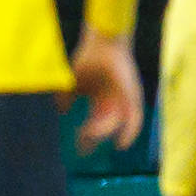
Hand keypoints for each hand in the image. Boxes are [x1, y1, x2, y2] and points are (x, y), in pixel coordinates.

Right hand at [68, 31, 143, 150]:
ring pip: (117, 124)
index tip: (77, 148)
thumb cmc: (88, 59)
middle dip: (93, 140)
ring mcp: (124, 99)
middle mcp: (113, 102)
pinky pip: (135, 119)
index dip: (86, 137)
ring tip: (93, 142)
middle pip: (105, 127)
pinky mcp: (133, 97)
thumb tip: (60, 111)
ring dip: (105, 135)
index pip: (94, 123)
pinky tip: (120, 144)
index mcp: (100, 99)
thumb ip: (65, 97)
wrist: (104, 44)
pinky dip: (129, 132)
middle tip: (83, 151)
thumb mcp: (72, 81)